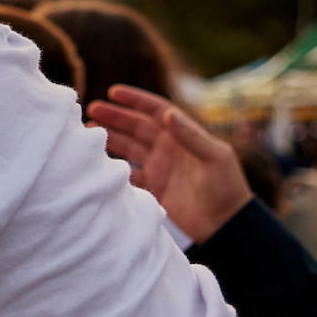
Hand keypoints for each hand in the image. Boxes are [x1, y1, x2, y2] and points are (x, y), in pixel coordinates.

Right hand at [88, 85, 251, 241]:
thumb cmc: (227, 187)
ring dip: (110, 138)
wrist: (226, 224)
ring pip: (128, 147)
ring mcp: (159, 167)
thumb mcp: (215, 158)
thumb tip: (168, 114)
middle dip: (114, 117)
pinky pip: (128, 174)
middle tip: (91, 110)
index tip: (114, 92)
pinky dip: (113, 168)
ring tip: (89, 133)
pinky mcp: (153, 187)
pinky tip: (98, 163)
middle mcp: (168, 148)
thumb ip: (192, 136)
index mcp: (183, 136)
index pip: (156, 111)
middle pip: (136, 126)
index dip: (135, 100)